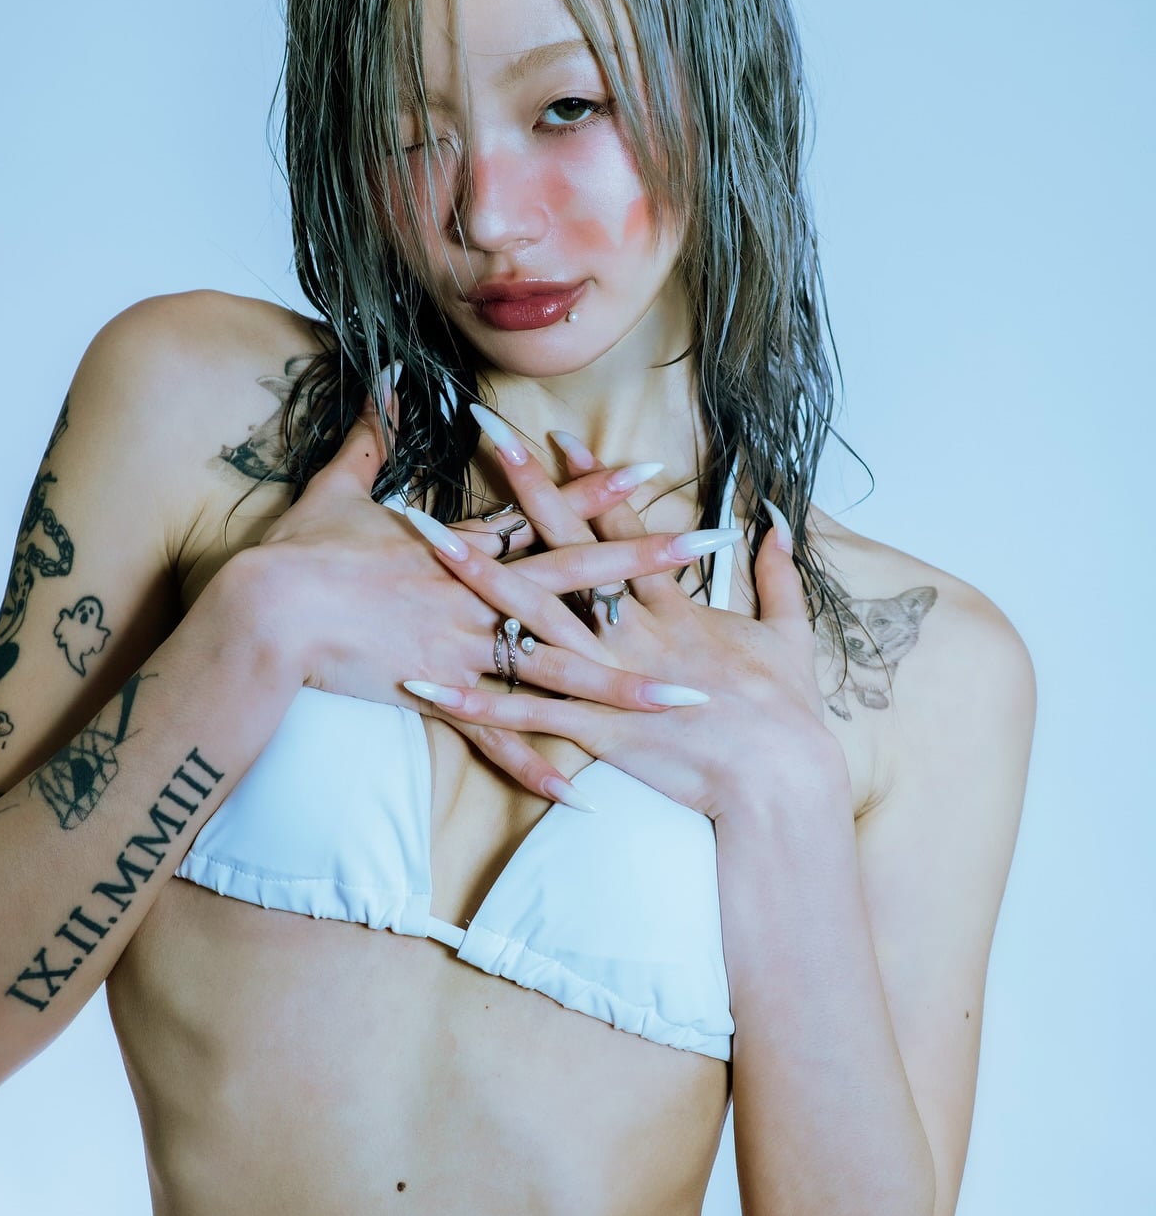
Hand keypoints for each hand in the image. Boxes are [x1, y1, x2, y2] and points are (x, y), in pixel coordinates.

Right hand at [248, 375, 685, 804]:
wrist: (263, 613)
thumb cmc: (294, 553)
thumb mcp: (336, 488)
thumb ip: (372, 439)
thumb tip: (385, 380)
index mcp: (458, 549)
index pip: (542, 516)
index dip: (597, 495)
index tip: (650, 476)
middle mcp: (477, 597)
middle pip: (578, 580)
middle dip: (648, 567)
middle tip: (706, 552)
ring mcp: (465, 649)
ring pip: (562, 669)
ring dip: (628, 684)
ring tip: (688, 694)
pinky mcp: (440, 697)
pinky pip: (499, 739)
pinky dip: (538, 767)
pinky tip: (581, 791)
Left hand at [399, 419, 832, 820]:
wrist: (782, 779)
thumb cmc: (789, 713)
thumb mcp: (790, 634)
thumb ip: (777, 576)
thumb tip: (776, 523)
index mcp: (675, 608)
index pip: (623, 530)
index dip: (590, 481)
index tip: (557, 435)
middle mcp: (634, 632)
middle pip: (567, 551)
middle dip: (524, 492)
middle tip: (485, 438)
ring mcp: (610, 679)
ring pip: (533, 620)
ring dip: (476, 579)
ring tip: (427, 540)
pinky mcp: (595, 730)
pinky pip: (523, 715)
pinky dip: (474, 703)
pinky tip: (425, 685)